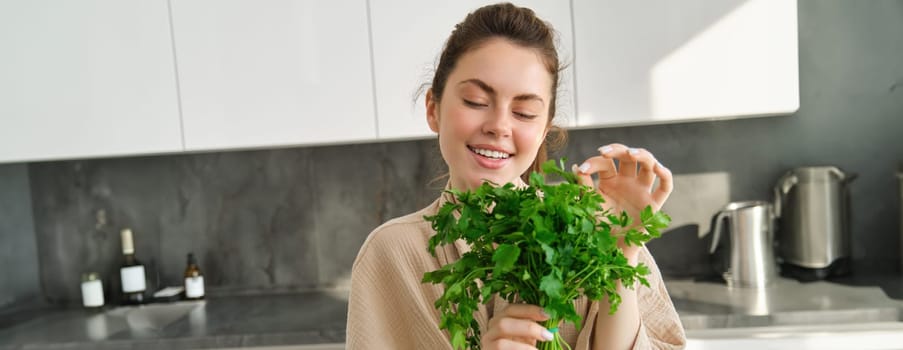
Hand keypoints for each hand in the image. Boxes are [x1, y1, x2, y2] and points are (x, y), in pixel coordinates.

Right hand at [481, 304, 554, 349]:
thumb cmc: (523, 348)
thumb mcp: (531, 338)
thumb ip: (540, 328)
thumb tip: (558, 316)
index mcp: (500, 320)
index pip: (511, 309)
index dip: (529, 309)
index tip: (548, 314)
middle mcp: (491, 331)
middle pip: (503, 323)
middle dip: (528, 327)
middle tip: (548, 335)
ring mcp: (488, 345)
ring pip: (501, 343)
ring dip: (524, 346)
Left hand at [572, 143, 672, 259]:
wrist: (609, 249)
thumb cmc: (598, 227)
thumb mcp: (588, 204)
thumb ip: (583, 186)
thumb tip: (576, 166)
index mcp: (610, 180)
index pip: (606, 163)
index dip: (594, 162)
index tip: (583, 169)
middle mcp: (628, 182)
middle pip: (629, 157)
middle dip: (618, 150)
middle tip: (604, 152)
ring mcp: (642, 191)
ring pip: (649, 164)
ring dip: (642, 155)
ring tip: (631, 153)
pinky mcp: (654, 204)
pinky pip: (665, 187)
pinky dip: (665, 175)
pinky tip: (658, 168)